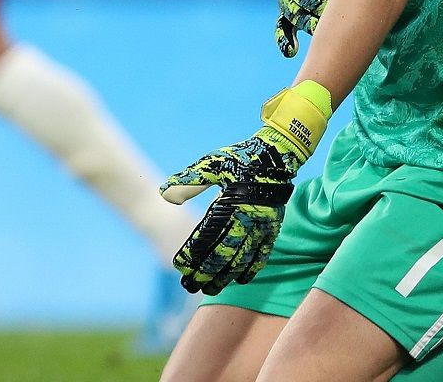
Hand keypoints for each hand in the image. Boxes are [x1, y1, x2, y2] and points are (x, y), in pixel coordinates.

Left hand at [160, 127, 302, 294]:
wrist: (277, 153)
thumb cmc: (240, 158)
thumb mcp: (212, 164)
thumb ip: (189, 181)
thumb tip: (164, 195)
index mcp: (229, 203)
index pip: (207, 237)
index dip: (193, 254)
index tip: (180, 268)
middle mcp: (246, 218)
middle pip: (223, 254)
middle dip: (206, 273)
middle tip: (190, 287)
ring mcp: (261, 225)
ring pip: (242, 258)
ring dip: (226, 276)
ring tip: (211, 289)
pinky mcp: (273, 227)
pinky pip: (263, 253)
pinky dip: (252, 268)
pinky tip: (240, 280)